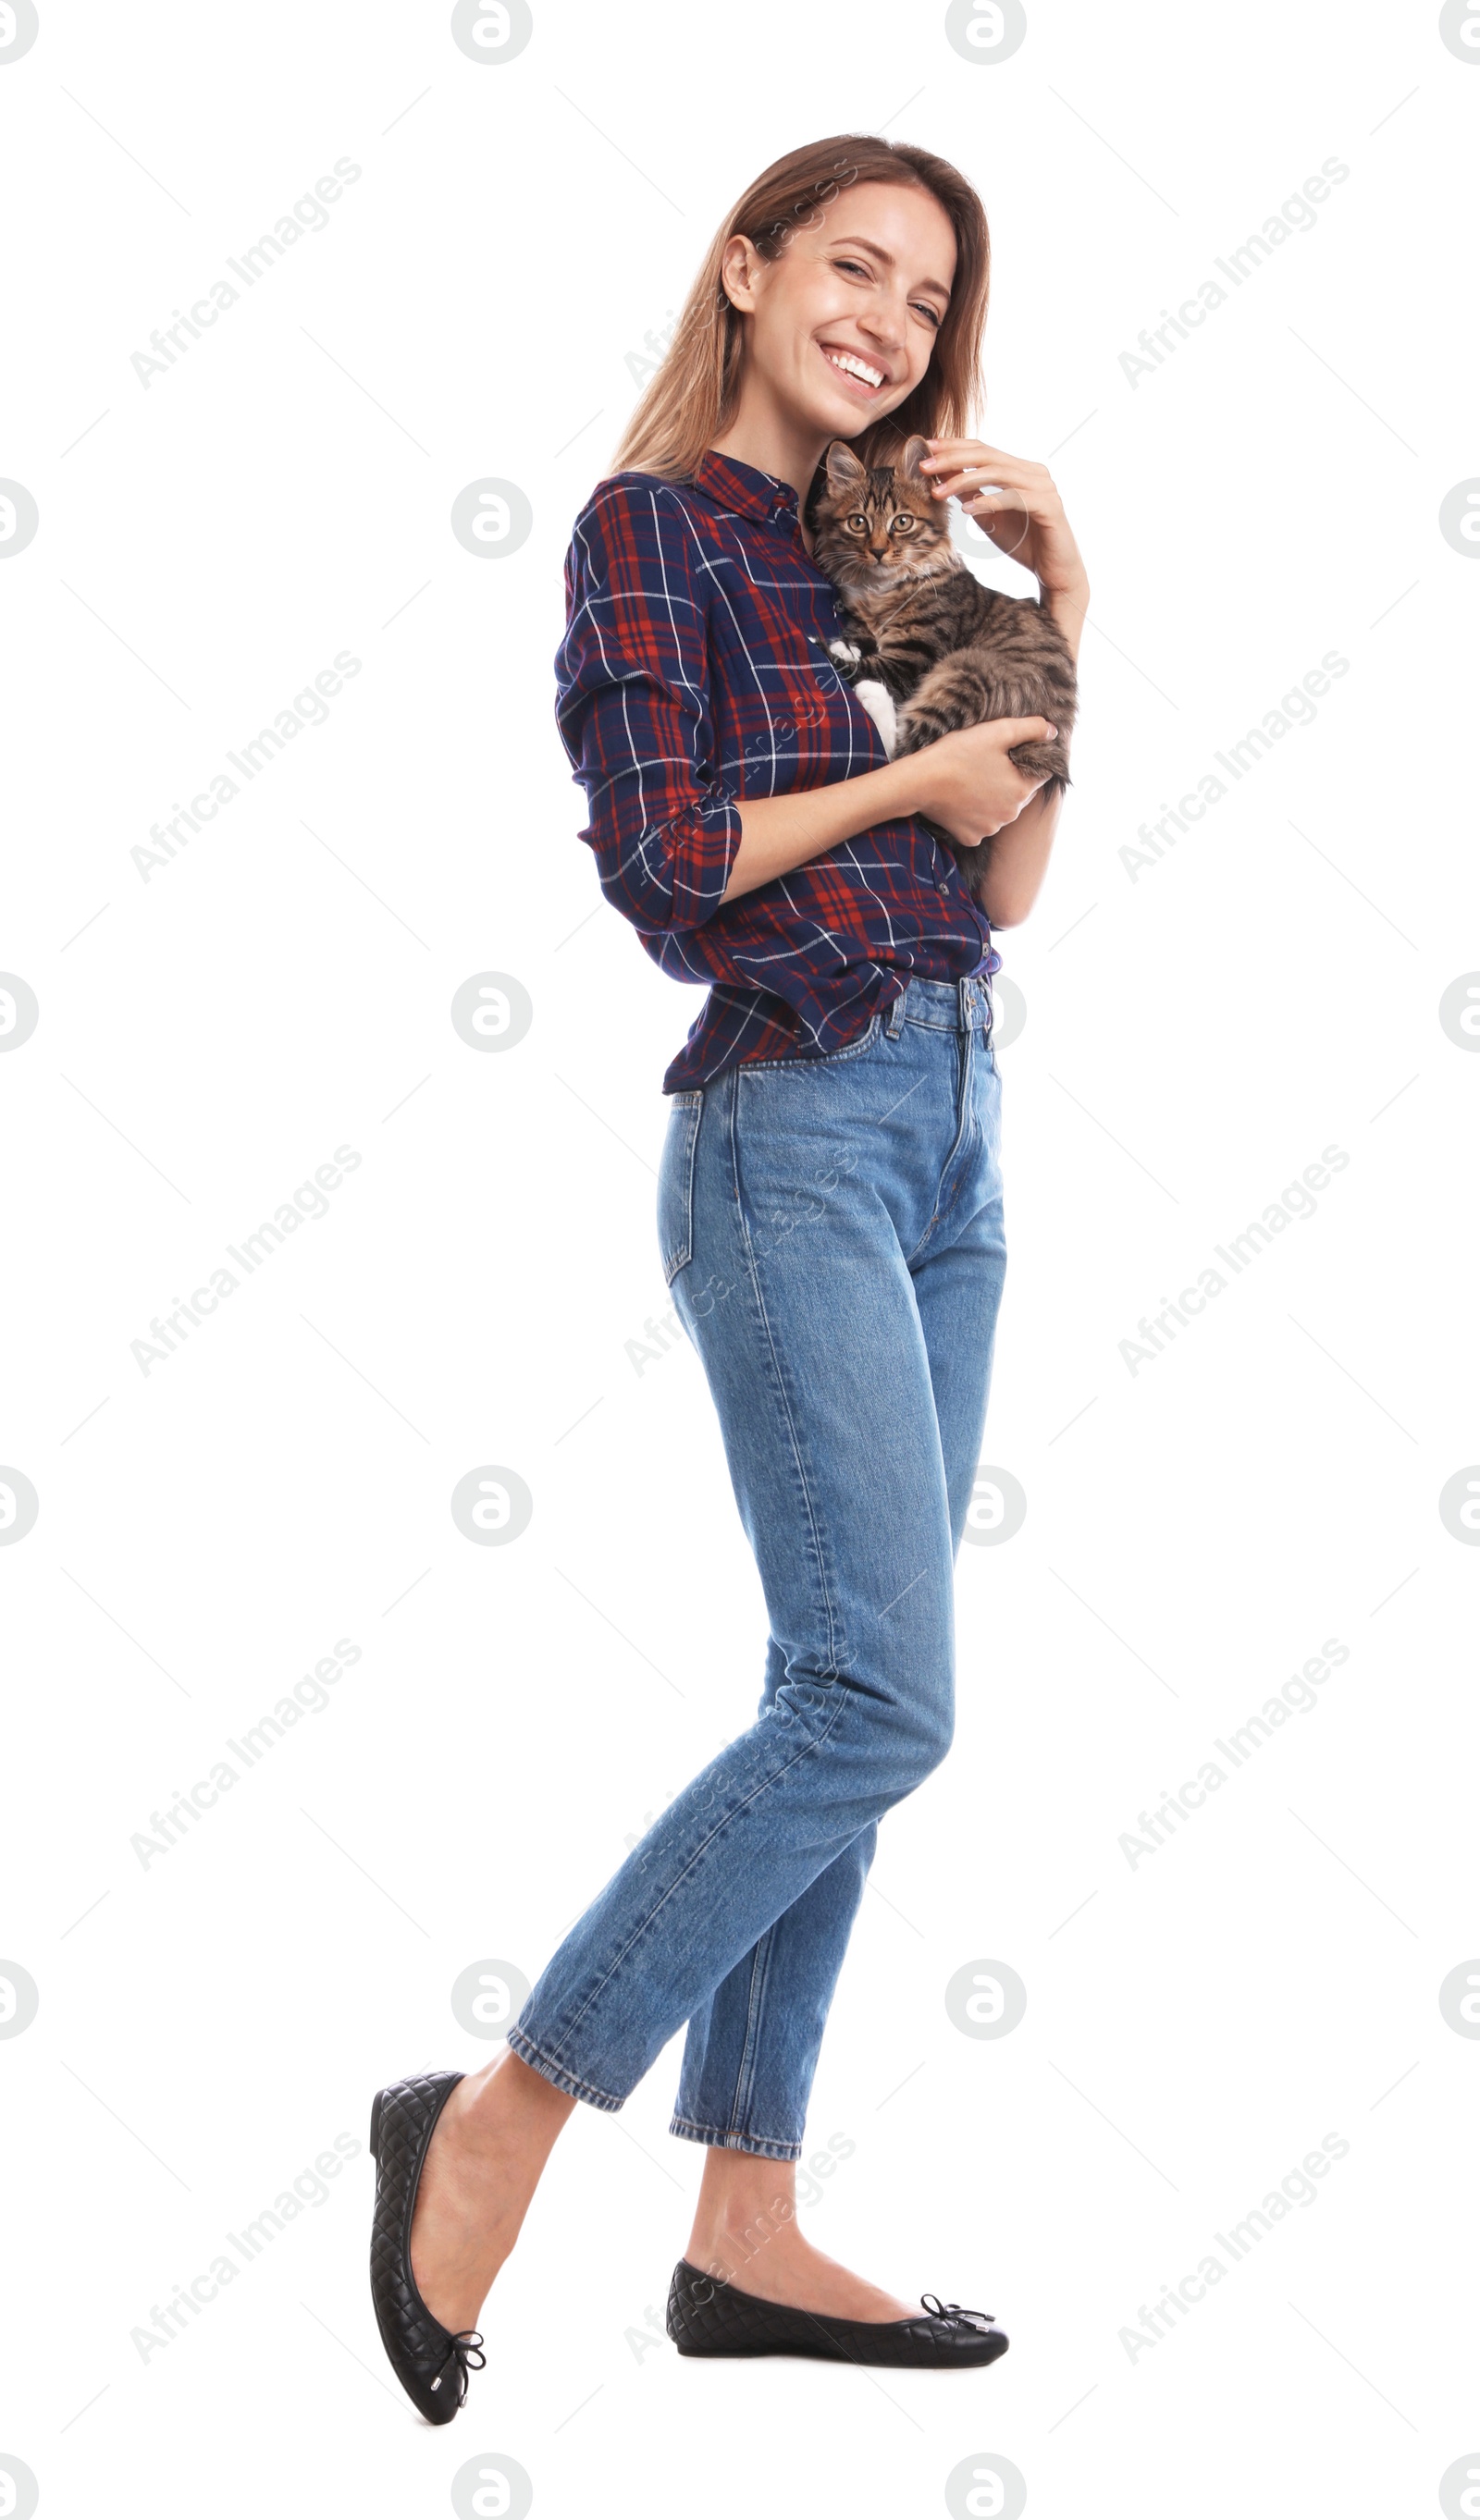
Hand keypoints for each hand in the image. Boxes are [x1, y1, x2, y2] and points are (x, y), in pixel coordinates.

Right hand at [903, 718, 1057, 848]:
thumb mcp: (997, 732)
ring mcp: (990, 829)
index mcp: (1022, 789)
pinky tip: (963, 799)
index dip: (1027, 761)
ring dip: (994, 798)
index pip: (1040, 774)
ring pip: (1001, 810)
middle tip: (987, 764)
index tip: (1008, 754)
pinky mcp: (971, 837)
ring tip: (973, 780)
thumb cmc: (958, 754)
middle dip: (1010, 779)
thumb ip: (1031, 729)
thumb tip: (1053, 732)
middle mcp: (1011, 814)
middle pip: (1020, 793)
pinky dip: (975, 814)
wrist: (919, 782)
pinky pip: (981, 825)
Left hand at [918, 439, 1087, 603]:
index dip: (954, 446)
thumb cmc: (1022, 542)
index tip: (926, 449)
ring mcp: (1044, 487)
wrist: (1054, 571)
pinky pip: (1015, 498)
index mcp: (1020, 469)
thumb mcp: (987, 514)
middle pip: (988, 455)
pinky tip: (967, 509)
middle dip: (953, 458)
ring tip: (939, 492)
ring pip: (999, 473)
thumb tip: (941, 473)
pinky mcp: (1049, 507)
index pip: (983, 449)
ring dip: (964, 480)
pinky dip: (989, 501)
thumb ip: (970, 492)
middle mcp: (1033, 472)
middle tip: (924, 467)